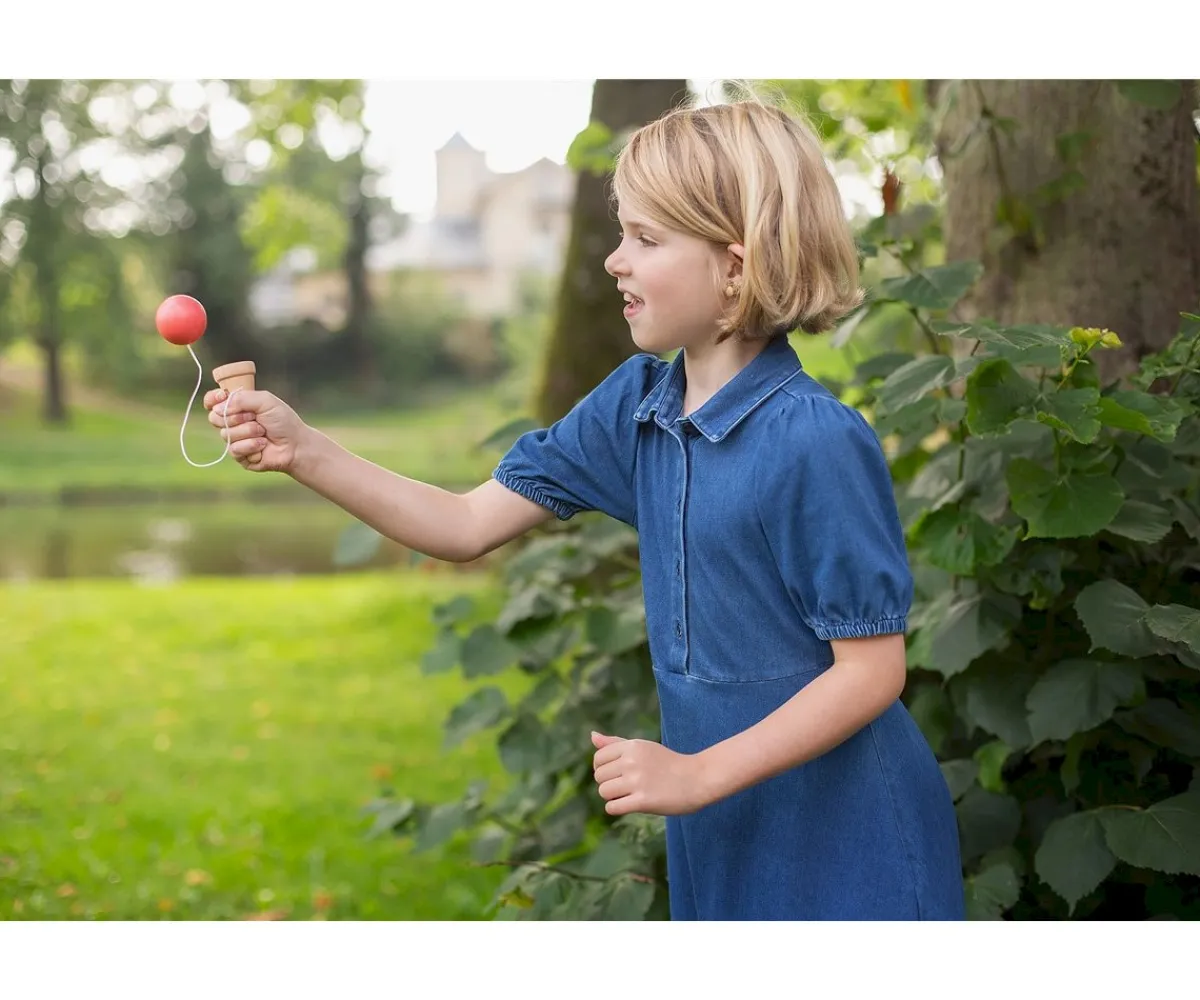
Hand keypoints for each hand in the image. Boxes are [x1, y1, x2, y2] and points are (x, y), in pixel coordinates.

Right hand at [203, 387, 307, 473]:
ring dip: (248, 431)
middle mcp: (234, 422)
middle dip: (236, 417)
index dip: (212, 399)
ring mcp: (235, 439)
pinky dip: (251, 445)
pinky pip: (234, 449)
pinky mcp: (239, 456)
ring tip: (263, 433)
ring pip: (225, 434)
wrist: (296, 445)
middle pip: (215, 417)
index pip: (213, 401)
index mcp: (238, 406)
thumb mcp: (265, 401)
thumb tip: (219, 407)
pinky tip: (263, 445)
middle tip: (255, 418)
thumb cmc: (283, 421)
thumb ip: (242, 398)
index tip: (221, 396)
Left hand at [590, 731, 713, 816]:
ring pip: (604, 792)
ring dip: (612, 797)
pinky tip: (629, 805)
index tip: (616, 774)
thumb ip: (615, 743)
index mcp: (632, 746)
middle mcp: (632, 761)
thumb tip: (592, 736)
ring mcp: (637, 781)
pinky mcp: (643, 801)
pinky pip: (612, 808)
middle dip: (608, 784)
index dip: (603, 769)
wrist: (697, 778)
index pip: (598, 759)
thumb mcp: (643, 747)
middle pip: (599, 777)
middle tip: (626, 786)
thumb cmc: (668, 763)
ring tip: (628, 795)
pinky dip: (616, 809)